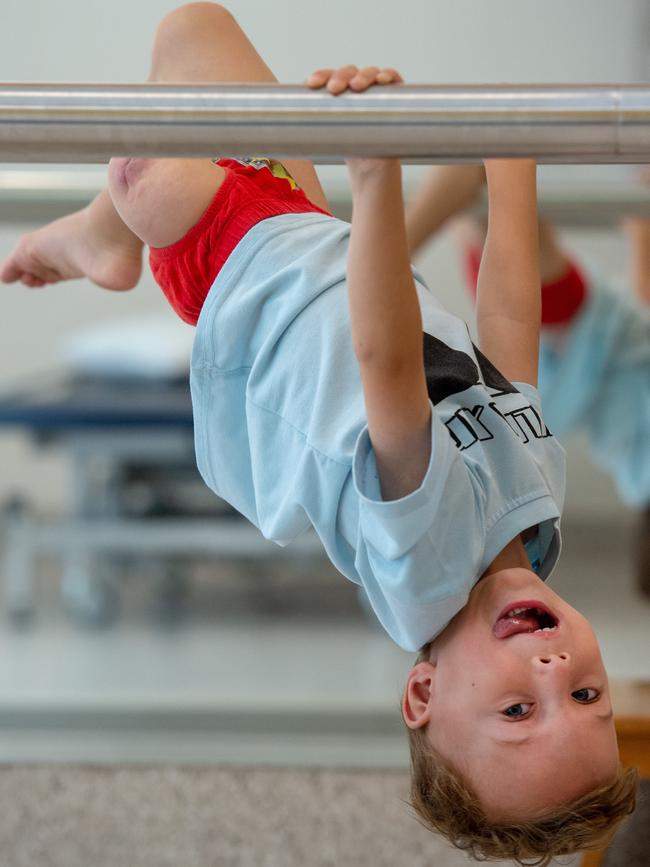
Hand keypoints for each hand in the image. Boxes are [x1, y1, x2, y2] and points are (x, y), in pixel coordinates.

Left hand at [307, 65, 403, 180]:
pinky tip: (383, 80)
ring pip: (370, 73)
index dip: (321, 76)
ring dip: (363, 76)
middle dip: (340, 77)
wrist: (371, 170)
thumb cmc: (348, 151)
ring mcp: (377, 92)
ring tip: (356, 86)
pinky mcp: (395, 98)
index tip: (312, 84)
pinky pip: (394, 80)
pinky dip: (389, 75)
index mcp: (339, 95)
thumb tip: (280, 138)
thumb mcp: (324, 139)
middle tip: (334, 89)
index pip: (329, 77)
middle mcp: (357, 89)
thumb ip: (306, 134)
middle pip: (349, 72)